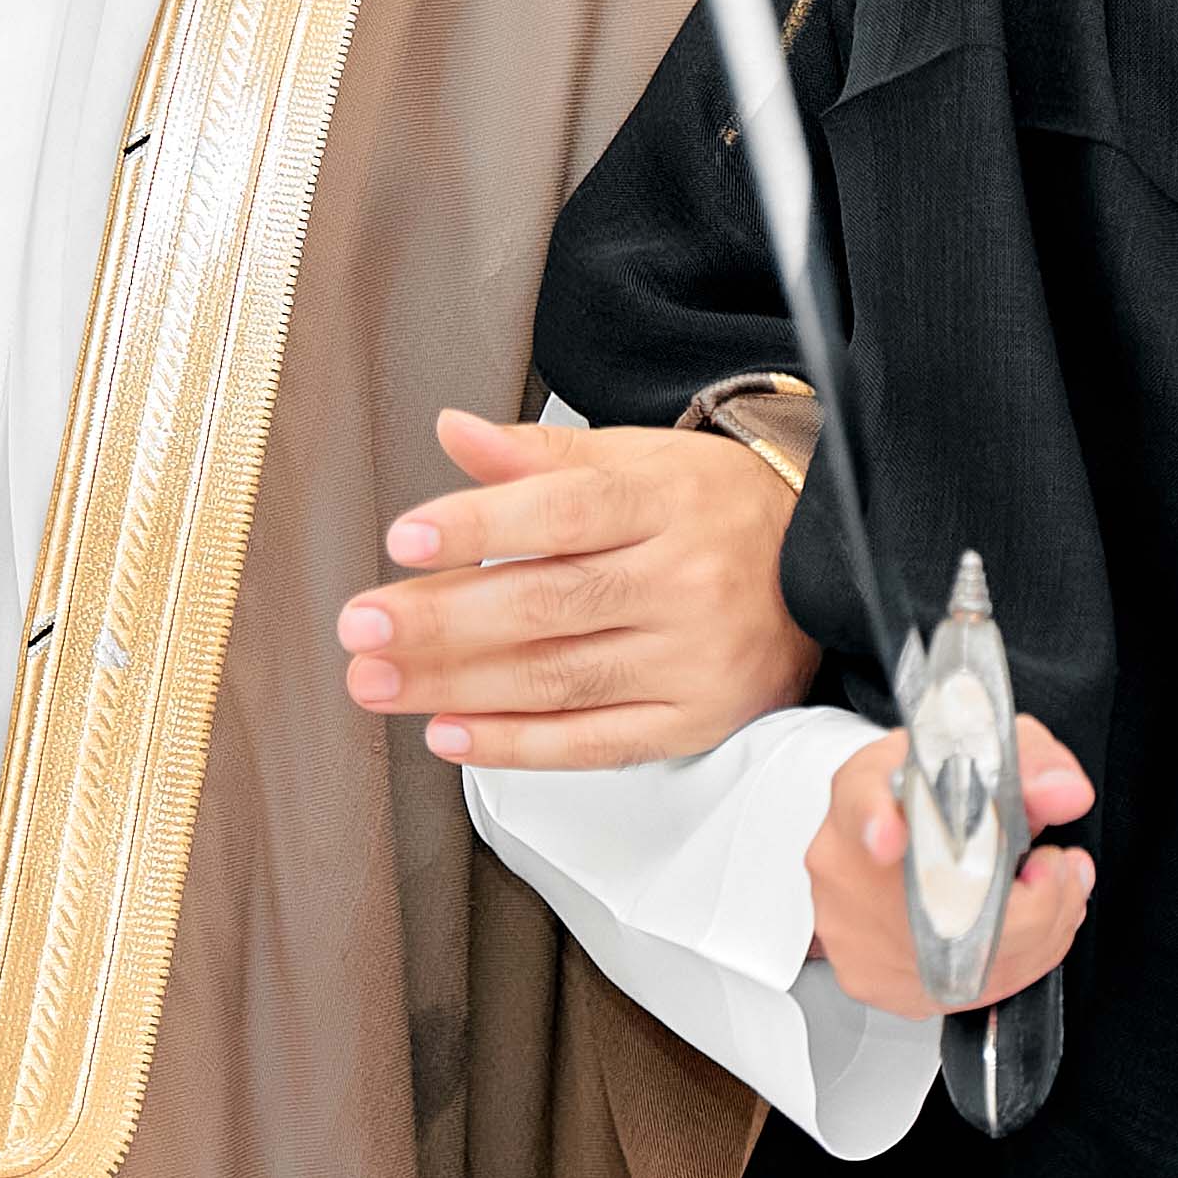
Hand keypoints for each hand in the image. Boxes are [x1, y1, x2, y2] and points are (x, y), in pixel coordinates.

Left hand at [336, 407, 827, 768]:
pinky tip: (451, 735)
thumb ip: (538, 454)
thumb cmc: (709, 506)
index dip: (480, 526)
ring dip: (455, 687)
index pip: (563, 511)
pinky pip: (595, 743)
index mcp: (665, 499)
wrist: (815, 557)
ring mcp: (694, 657)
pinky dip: (516, 745)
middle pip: (549, 603)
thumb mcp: (635, 458)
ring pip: (559, 679)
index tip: (405, 538)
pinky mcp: (696, 719)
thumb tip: (454, 431)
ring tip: (379, 682)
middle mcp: (685, 579)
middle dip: (442, 621)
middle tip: (362, 628)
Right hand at [808, 717, 1096, 1018]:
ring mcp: (852, 931)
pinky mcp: (874, 980)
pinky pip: (964, 990)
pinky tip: (1026, 928)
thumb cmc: (938, 791)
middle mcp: (844, 865)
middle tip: (1058, 867)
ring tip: (1052, 893)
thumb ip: (1034, 763)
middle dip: (1032, 899)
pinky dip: (1016, 962)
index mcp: (865, 791)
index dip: (875, 821)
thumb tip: (1065, 794)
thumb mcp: (987, 752)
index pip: (860, 800)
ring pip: (963, 960)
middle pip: (938, 902)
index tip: (890, 837)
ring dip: (1036, 932)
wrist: (897, 829)